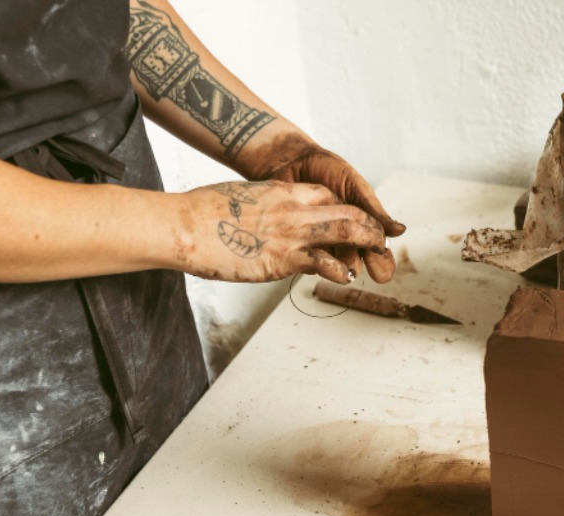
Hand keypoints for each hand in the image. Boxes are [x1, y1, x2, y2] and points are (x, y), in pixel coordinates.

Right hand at [175, 180, 384, 284]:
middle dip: (369, 226)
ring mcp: (291, 234)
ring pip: (347, 232)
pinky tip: (346, 277)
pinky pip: (324, 264)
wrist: (184, 225)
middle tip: (379, 239)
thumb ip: (259, 205)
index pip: (326, 195)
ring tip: (377, 256)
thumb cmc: (201, 211)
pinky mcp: (283, 260)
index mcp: (281, 191)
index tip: (350, 222)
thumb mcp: (239, 196)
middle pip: (348, 211)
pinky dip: (340, 271)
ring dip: (367, 244)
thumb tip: (255, 215)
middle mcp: (293, 209)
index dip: (343, 208)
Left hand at [245, 136, 404, 282]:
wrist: (291, 159)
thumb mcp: (353, 185)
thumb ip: (373, 208)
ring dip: (339, 265)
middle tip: (362, 272)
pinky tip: (316, 258)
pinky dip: (315, 258)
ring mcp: (322, 238)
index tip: (383, 274)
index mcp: (360, 222)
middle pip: (357, 259)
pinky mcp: (300, 239)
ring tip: (342, 267)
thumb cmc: (325, 168)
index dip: (382, 262)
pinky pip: (309, 256)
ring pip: (335, 261)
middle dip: (360, 266)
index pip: (376, 246)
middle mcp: (343, 234)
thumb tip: (400, 230)